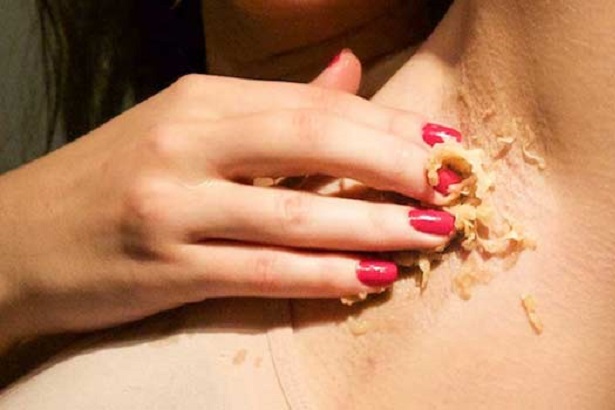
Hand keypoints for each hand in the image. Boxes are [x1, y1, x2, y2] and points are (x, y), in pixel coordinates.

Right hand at [0, 51, 457, 345]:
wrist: (18, 240)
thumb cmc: (116, 179)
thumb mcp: (188, 125)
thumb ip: (274, 106)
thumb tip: (349, 73)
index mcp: (200, 101)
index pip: (314, 105)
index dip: (389, 124)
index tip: (444, 145)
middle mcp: (187, 143)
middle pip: (314, 144)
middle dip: (396, 165)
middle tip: (453, 186)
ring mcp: (173, 207)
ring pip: (297, 215)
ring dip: (375, 224)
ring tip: (432, 233)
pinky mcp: (165, 268)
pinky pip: (263, 272)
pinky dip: (325, 276)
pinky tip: (372, 276)